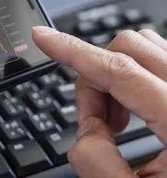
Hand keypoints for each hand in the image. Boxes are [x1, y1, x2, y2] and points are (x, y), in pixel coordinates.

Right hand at [33, 26, 166, 177]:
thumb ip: (97, 162)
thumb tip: (87, 128)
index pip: (120, 69)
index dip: (73, 51)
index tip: (45, 38)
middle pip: (129, 48)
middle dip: (97, 79)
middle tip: (96, 123)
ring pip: (145, 49)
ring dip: (115, 78)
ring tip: (119, 121)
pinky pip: (159, 59)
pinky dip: (133, 78)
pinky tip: (135, 112)